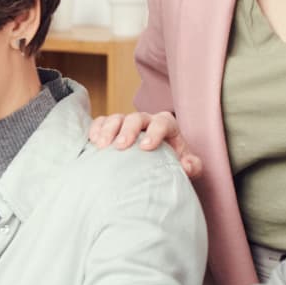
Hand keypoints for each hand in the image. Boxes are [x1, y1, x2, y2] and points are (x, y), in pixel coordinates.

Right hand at [86, 110, 201, 178]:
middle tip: (120, 146)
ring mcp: (127, 122)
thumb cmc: (172, 162)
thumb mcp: (187, 165)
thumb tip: (186, 165)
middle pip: (136, 118)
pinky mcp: (111, 127)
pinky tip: (92, 141)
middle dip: (127, 131)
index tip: (146, 147)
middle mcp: (146, 121)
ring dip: (108, 130)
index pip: (162, 122)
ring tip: (102, 146)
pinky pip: (101, 121)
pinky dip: (96, 129)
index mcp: (166, 125)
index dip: (154, 132)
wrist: (156, 165)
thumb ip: (193, 165)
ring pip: (116, 118)